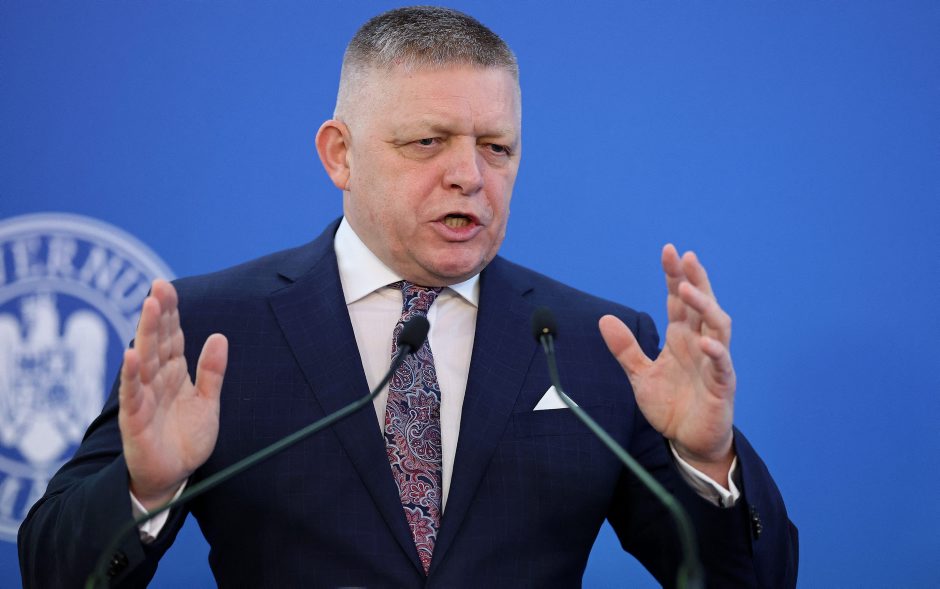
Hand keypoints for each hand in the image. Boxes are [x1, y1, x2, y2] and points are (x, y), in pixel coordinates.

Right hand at [119, 279, 227, 508]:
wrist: (173, 476)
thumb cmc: (187, 438)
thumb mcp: (208, 402)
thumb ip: (213, 372)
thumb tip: (219, 336)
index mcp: (174, 373)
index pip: (171, 337)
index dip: (170, 313)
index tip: (167, 287)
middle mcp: (156, 380)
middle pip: (157, 341)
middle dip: (158, 313)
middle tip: (159, 286)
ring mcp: (144, 397)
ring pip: (145, 360)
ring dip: (146, 333)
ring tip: (149, 306)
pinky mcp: (135, 419)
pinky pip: (133, 394)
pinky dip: (132, 374)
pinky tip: (131, 354)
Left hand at [599, 244, 735, 483]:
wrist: (688, 442)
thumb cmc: (671, 405)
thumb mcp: (640, 375)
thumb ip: (625, 348)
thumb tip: (604, 319)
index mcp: (682, 338)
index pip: (679, 301)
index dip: (675, 276)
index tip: (668, 251)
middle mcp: (700, 344)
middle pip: (701, 305)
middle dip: (695, 279)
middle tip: (685, 256)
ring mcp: (714, 364)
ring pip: (717, 328)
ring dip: (705, 307)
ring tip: (689, 289)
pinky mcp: (722, 386)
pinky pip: (722, 365)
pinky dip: (716, 354)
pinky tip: (706, 344)